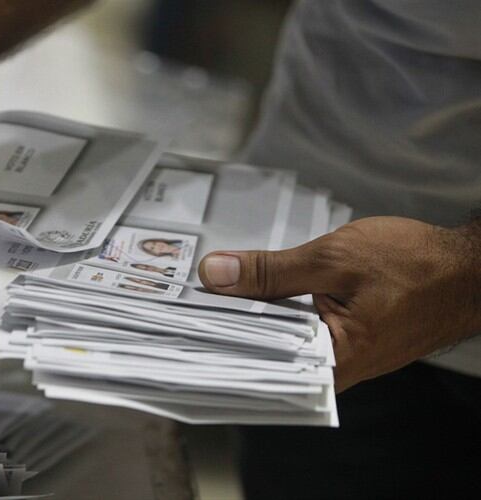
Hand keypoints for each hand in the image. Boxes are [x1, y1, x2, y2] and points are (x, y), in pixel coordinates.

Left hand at [197, 216, 480, 391]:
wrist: (467, 270)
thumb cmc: (413, 265)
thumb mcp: (332, 258)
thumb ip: (270, 271)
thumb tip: (215, 275)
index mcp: (330, 361)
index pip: (255, 360)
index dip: (214, 337)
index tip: (179, 319)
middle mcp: (331, 371)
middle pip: (261, 353)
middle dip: (224, 325)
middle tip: (184, 302)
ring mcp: (338, 359)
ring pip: (276, 342)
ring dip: (247, 317)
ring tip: (208, 296)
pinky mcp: (343, 343)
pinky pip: (295, 334)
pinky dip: (273, 314)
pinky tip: (249, 296)